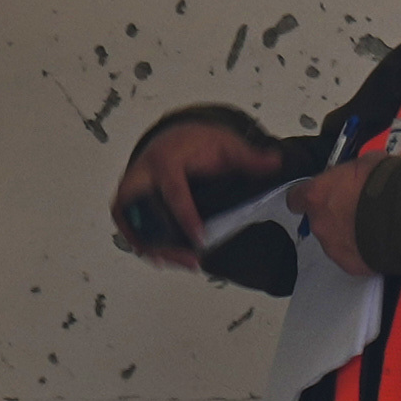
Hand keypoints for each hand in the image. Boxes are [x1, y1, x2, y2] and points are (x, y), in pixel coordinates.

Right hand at [112, 107, 290, 265]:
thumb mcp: (227, 145)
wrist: (174, 137)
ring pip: (131, 224)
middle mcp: (141, 174)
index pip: (172, 192)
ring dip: (153, 247)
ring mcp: (130, 188)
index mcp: (165, 160)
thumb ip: (249, 158)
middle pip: (141, 213)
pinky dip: (144, 244)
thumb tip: (274, 162)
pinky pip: (128, 227)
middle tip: (189, 259)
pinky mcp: (126, 202)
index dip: (185, 218)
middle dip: (161, 240)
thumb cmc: (198, 143)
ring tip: (184, 263)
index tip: (200, 239)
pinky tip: (166, 259)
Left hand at [285, 157, 385, 273]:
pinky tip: (380, 242)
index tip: (320, 196)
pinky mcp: (350, 265)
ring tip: (373, 227)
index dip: (308, 197)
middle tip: (358, 210)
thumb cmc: (383, 184)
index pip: (295, 199)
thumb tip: (360, 172)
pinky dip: (363, 251)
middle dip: (335, 216)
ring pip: (335, 241)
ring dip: (349, 234)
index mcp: (317, 195)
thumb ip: (353, 172)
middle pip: (319, 221)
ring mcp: (333, 248)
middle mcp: (319, 224)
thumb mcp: (367, 162)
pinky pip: (353, 257)